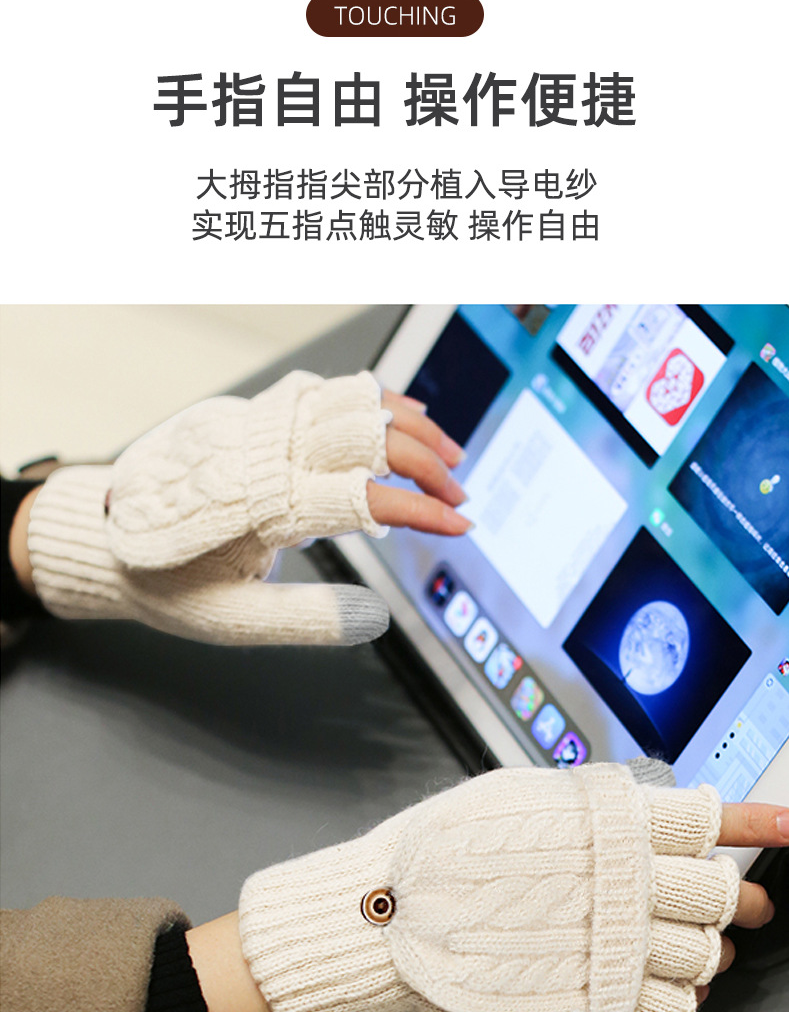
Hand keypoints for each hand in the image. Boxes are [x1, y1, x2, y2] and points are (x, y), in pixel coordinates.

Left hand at [25, 372, 471, 646]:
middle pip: (367, 437)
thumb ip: (307, 619)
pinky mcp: (253, 415)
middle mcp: (263, 454)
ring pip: (350, 403)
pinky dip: (372, 400)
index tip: (458, 526)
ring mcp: (257, 425)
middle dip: (427, 465)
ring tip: (450, 453)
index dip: (421, 509)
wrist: (107, 536)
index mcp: (260, 507)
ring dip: (409, 426)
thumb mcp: (232, 619)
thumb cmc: (166, 582)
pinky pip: (322, 392)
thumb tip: (376, 618)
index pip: (362, 496)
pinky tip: (403, 412)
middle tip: (459, 498)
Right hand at [239, 767, 788, 1011]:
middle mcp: (620, 880)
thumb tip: (639, 805)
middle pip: (716, 889)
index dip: (759, 821)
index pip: (707, 817)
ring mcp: (609, 941)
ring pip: (702, 950)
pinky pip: (669, 1007)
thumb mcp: (522, 794)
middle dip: (738, 894)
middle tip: (742, 898)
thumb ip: (590, 802)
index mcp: (607, 822)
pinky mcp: (591, 995)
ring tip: (704, 941)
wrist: (396, 911)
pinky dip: (681, 998)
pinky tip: (671, 984)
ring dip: (710, 946)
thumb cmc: (448, 846)